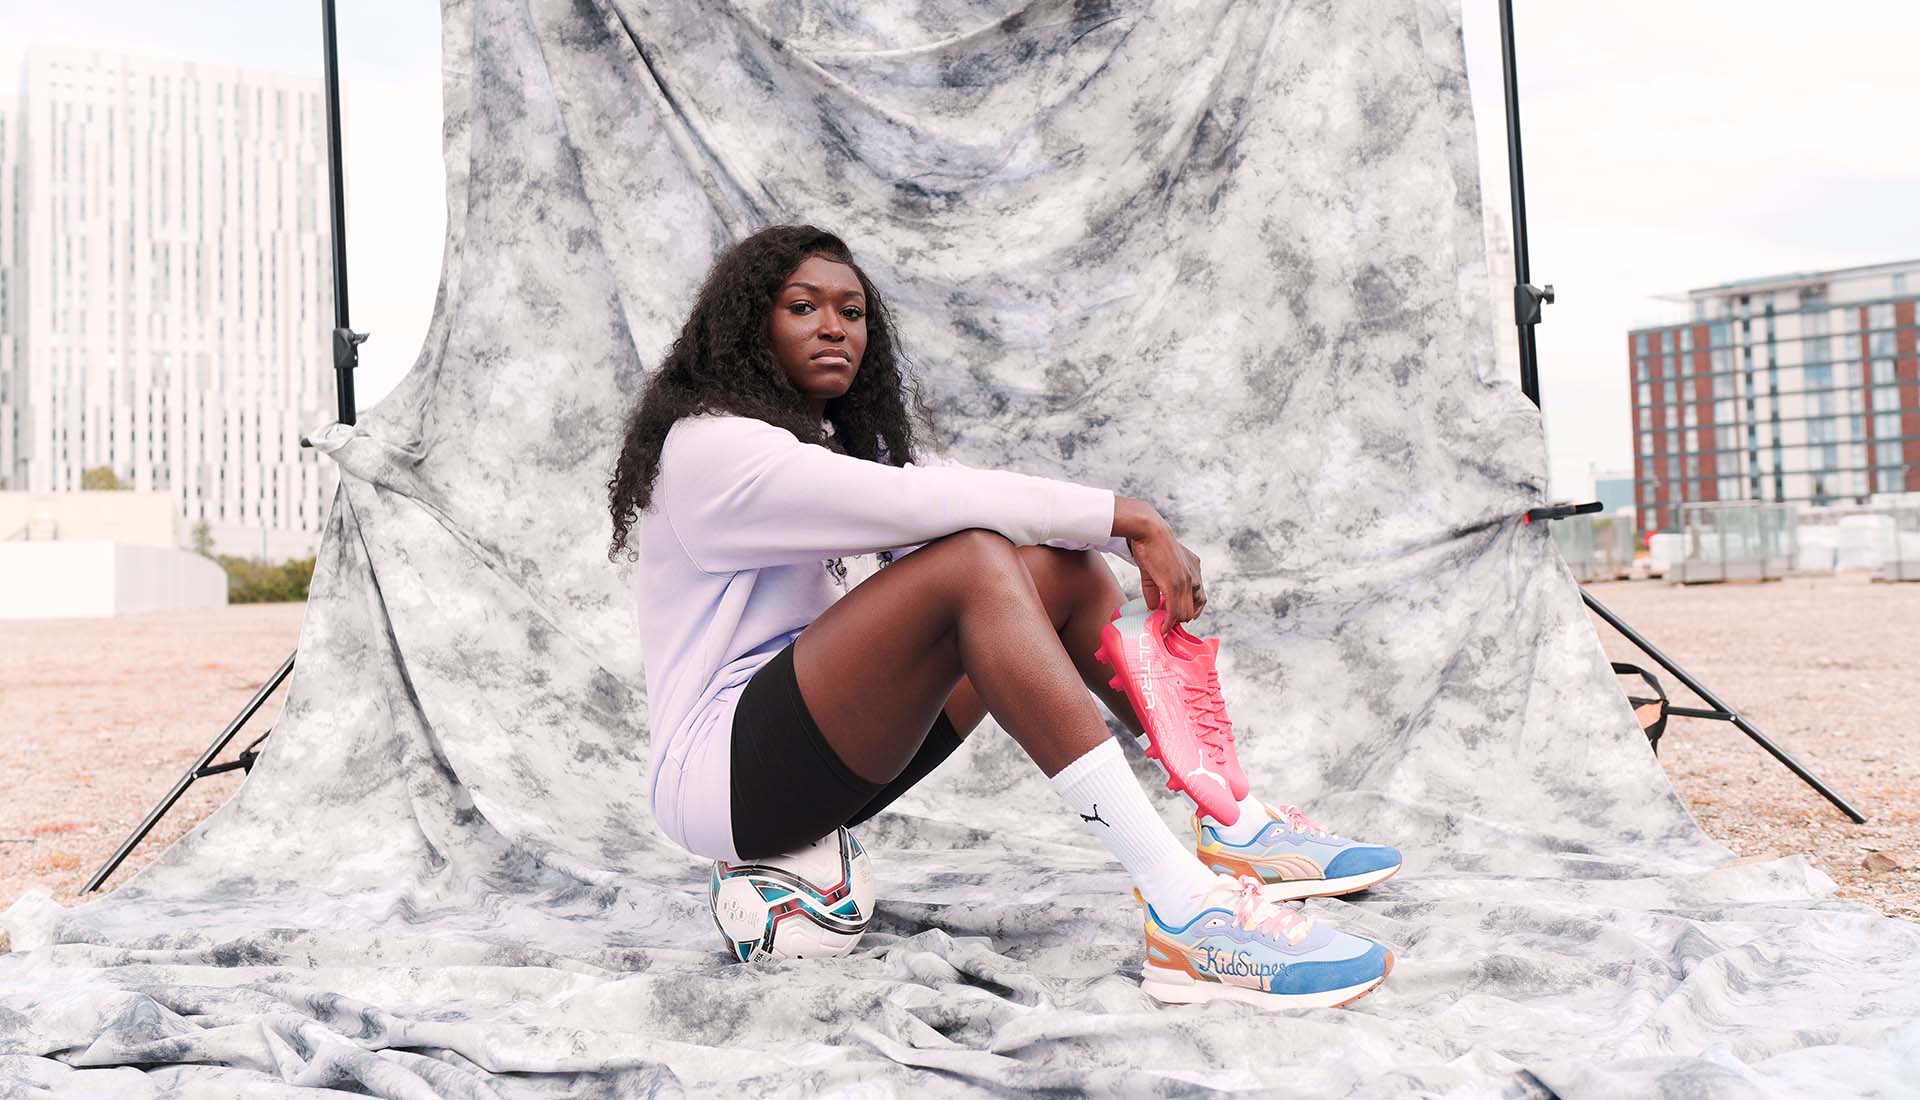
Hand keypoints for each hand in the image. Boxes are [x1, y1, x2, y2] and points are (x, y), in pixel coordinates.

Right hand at [1112, 497, 1205, 633]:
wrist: (1149, 531)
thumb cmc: (1150, 544)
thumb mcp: (1156, 568)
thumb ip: (1155, 590)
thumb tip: (1152, 607)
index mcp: (1194, 568)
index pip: (1200, 597)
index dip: (1191, 609)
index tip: (1178, 616)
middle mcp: (1194, 576)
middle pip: (1194, 608)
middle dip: (1181, 618)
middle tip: (1168, 623)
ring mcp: (1186, 582)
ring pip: (1185, 613)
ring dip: (1174, 622)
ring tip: (1163, 626)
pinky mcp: (1174, 585)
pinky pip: (1174, 611)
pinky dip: (1168, 623)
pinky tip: (1162, 628)